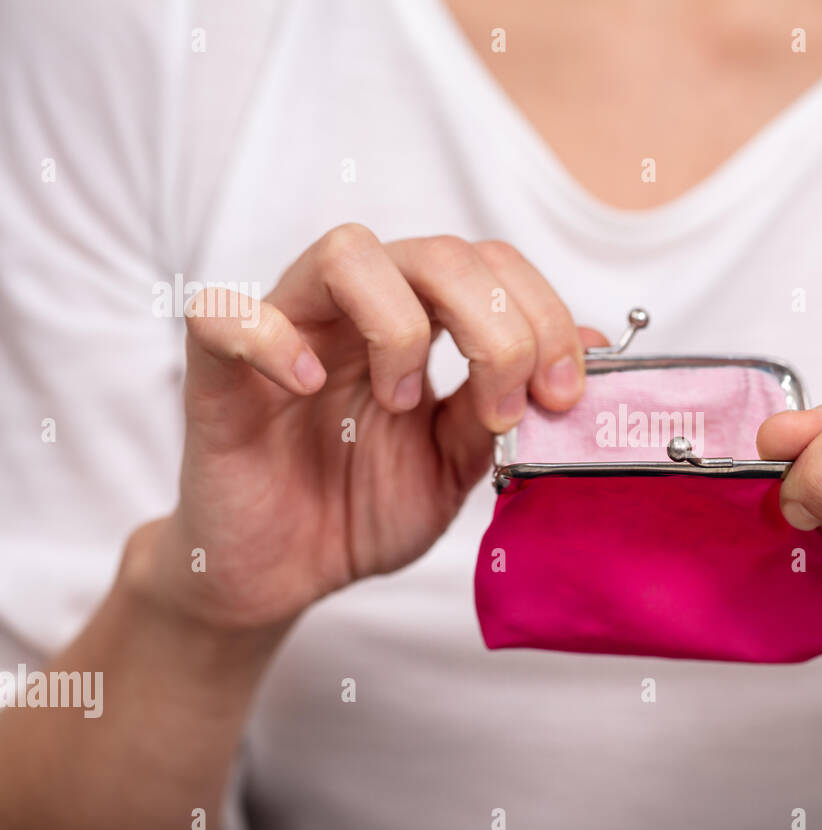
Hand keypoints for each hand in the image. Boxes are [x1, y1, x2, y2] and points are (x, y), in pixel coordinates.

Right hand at [137, 225, 598, 633]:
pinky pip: (223, 314)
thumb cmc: (362, 508)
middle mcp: (357, 312)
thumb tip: (593, 347)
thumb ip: (511, 404)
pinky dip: (272, 339)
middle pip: (436, 252)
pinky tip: (308, 388)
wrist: (284, 574)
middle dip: (495, 325)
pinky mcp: (217, 373)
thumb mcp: (457, 464)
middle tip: (502, 406)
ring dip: (398, 325)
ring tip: (402, 402)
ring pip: (344, 253)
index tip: (563, 393)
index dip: (543, 315)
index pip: (491, 266)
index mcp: (419, 324)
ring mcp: (287, 332)